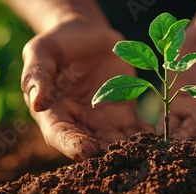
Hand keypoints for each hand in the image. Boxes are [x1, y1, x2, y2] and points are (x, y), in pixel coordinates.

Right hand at [21, 18, 151, 160]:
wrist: (85, 35)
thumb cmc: (57, 43)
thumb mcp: (42, 53)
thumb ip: (38, 76)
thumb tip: (38, 104)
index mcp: (52, 113)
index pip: (59, 136)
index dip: (72, 146)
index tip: (86, 152)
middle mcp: (77, 123)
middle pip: (90, 146)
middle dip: (106, 153)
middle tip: (123, 156)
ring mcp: (101, 121)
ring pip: (114, 142)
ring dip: (129, 149)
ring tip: (144, 151)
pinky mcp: (122, 113)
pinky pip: (134, 129)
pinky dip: (145, 136)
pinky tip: (157, 139)